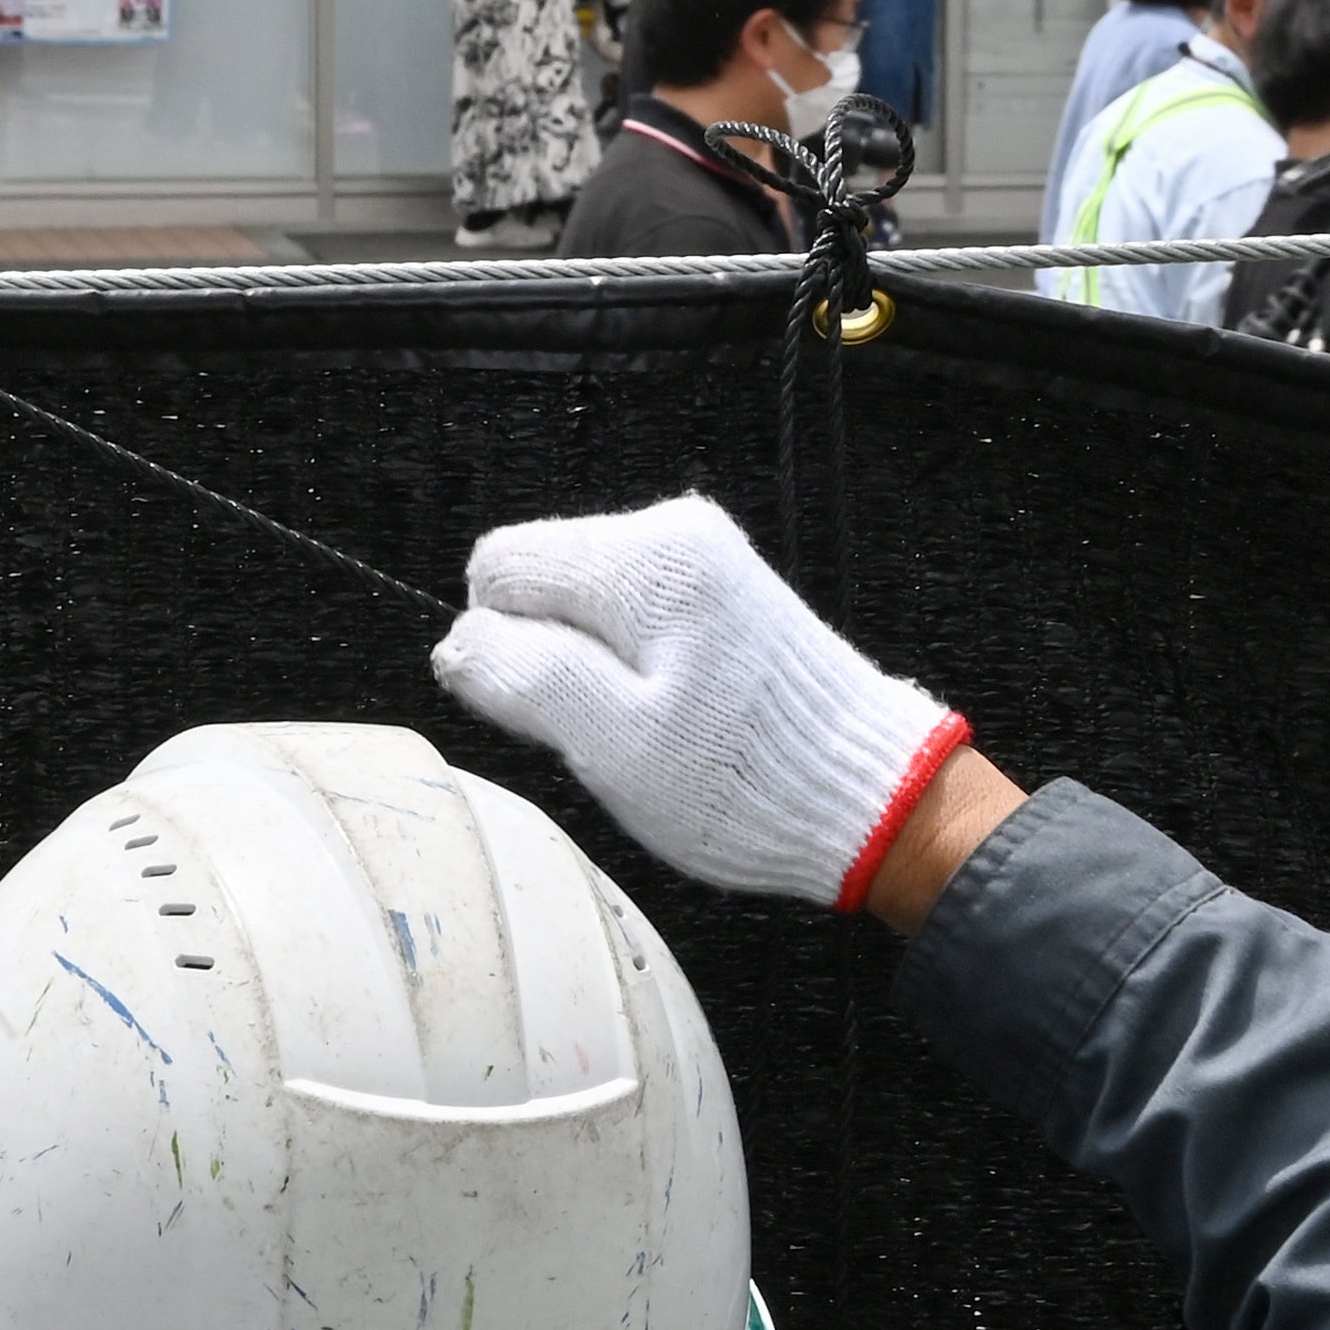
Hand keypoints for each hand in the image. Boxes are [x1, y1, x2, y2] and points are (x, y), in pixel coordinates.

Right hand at [432, 496, 971, 919]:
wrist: (872, 796)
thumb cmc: (746, 781)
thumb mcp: (612, 746)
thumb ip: (521, 679)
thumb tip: (457, 642)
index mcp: (645, 560)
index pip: (498, 568)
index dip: (504, 647)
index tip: (562, 709)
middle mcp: (676, 532)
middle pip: (540, 579)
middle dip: (552, 658)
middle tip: (616, 729)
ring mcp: (704, 556)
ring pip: (582, 603)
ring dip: (594, 670)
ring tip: (658, 728)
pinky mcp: (722, 588)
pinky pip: (630, 616)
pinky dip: (635, 669)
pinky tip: (682, 715)